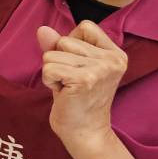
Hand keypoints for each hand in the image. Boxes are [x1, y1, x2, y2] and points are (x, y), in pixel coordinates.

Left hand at [37, 22, 126, 155]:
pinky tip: (63, 93)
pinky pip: (48, 68)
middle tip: (72, 82)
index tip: (77, 66)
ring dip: (52, 72)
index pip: (85, 26)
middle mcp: (112, 59)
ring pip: (52, 54)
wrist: (84, 132)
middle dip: (59, 61)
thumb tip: (42, 29)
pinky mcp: (85, 79)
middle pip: (64, 40)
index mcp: (115, 53)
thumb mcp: (70, 66)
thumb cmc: (76, 99)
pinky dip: (49, 81)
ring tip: (68, 88)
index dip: (70, 44)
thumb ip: (58, 45)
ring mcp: (101, 69)